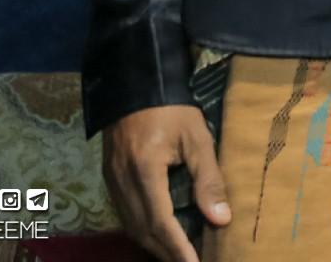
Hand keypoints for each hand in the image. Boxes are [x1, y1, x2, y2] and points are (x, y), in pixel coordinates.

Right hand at [103, 104, 228, 261]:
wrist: (135, 86)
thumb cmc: (172, 109)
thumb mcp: (197, 139)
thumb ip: (209, 179)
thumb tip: (220, 219)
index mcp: (144, 172)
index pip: (161, 223)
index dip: (177, 249)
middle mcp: (123, 182)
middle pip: (143, 231)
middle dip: (166, 252)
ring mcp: (112, 181)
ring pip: (131, 226)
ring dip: (154, 244)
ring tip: (178, 254)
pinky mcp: (109, 178)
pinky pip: (125, 214)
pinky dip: (143, 229)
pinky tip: (159, 233)